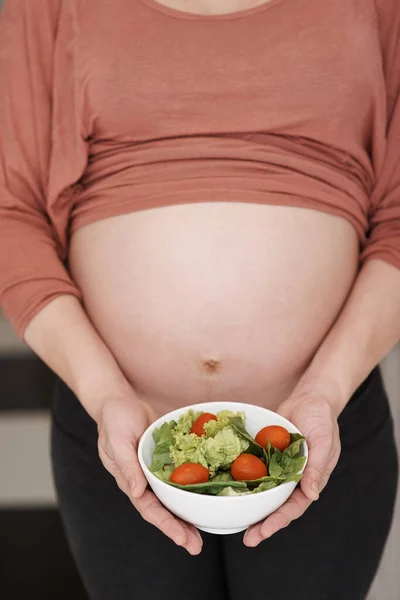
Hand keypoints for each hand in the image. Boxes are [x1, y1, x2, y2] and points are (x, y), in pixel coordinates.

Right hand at [95, 388, 202, 554]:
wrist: (118, 400)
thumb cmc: (113, 419)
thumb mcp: (117, 440)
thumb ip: (126, 466)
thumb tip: (136, 491)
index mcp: (130, 480)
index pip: (149, 509)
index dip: (166, 525)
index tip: (182, 539)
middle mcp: (144, 480)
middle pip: (164, 509)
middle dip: (180, 528)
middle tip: (197, 546)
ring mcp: (156, 470)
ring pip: (174, 496)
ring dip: (188, 513)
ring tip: (205, 531)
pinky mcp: (167, 457)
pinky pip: (181, 475)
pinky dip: (193, 485)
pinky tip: (209, 493)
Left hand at [243, 390, 340, 546]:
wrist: (310, 398)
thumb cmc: (322, 419)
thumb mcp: (324, 441)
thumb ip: (318, 467)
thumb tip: (313, 495)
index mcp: (309, 481)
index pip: (294, 507)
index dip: (279, 521)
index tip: (263, 532)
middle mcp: (292, 479)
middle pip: (276, 506)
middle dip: (263, 524)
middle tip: (248, 539)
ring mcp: (278, 468)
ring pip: (263, 492)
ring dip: (251, 507)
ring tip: (235, 523)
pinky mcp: (266, 455)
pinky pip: (254, 470)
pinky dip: (244, 480)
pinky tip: (228, 488)